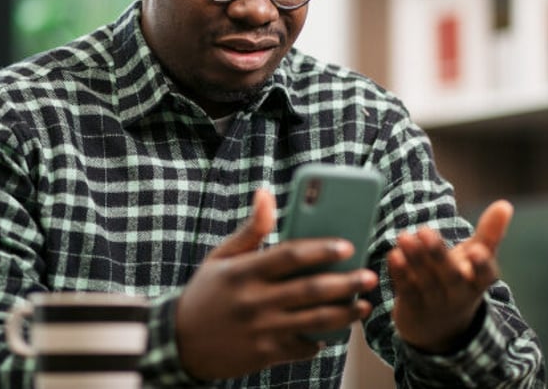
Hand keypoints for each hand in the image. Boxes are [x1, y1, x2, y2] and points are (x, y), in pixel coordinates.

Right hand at [175, 189, 378, 380]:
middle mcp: (255, 301)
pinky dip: (322, 340)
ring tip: (365, 304)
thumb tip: (266, 193)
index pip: (290, 256)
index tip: (347, 245)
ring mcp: (262, 330)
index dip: (321, 249)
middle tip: (369, 276)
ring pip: (314, 320)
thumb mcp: (221, 257)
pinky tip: (336, 331)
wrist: (178, 343)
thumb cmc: (205, 292)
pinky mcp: (265, 353)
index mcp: (244, 272)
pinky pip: (303, 347)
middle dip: (346, 282)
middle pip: (310, 289)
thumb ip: (251, 229)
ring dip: (345, 313)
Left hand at [387, 199, 513, 352]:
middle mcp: (458, 294)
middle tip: (425, 231)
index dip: (481, 264)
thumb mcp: (477, 259)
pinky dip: (399, 274)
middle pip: (450, 276)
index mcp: (478, 281)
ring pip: (425, 281)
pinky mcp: (412, 308)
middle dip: (438, 254)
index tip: (477, 251)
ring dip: (414, 258)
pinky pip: (406, 290)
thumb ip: (490, 233)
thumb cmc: (462, 280)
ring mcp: (435, 303)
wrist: (439, 329)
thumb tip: (505, 204)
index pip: (485, 274)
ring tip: (404, 236)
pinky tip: (394, 254)